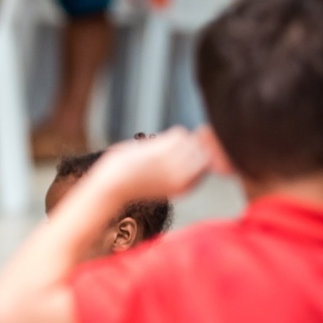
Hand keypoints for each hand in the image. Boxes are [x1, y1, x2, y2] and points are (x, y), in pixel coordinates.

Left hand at [92, 126, 212, 203]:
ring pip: (192, 140)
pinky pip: (179, 134)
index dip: (200, 152)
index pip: (209, 162)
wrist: (113, 186)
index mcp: (187, 187)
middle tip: (168, 149)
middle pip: (204, 149)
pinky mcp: (166, 154)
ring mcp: (178, 166)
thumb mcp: (166, 180)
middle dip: (192, 143)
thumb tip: (200, 137)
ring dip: (178, 139)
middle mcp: (186, 178)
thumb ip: (183, 165)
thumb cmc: (134, 182)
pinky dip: (168, 136)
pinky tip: (154, 147)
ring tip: (158, 150)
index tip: (185, 150)